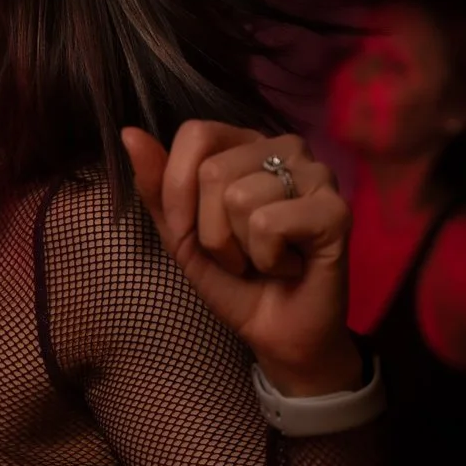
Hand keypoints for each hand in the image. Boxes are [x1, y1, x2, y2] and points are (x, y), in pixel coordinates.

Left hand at [125, 121, 357, 393]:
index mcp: (248, 144)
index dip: (178, 191)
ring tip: (265, 260)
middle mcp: (286, 148)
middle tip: (239, 253)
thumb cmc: (233, 280)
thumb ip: (156, 185)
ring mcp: (317, 174)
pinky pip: (269, 223)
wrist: (276, 333)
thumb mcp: (180, 234)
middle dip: (211, 230)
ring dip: (240, 249)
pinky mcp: (336, 209)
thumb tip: (128, 133)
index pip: (196, 134)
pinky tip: (290, 266)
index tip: (191, 231)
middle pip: (213, 170)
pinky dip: (268, 259)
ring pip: (240, 198)